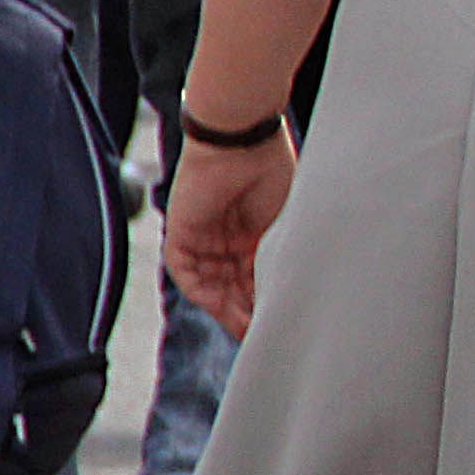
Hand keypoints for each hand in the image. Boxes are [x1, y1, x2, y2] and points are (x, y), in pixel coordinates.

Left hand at [163, 131, 293, 334]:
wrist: (242, 139)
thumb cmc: (274, 169)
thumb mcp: (288, 220)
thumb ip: (283, 252)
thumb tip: (294, 288)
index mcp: (255, 231)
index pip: (257, 276)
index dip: (268, 301)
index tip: (281, 323)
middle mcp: (227, 237)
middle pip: (234, 286)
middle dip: (248, 312)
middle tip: (264, 335)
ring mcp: (204, 236)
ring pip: (211, 284)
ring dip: (227, 308)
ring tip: (247, 328)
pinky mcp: (181, 232)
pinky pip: (187, 272)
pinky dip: (203, 292)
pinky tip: (223, 307)